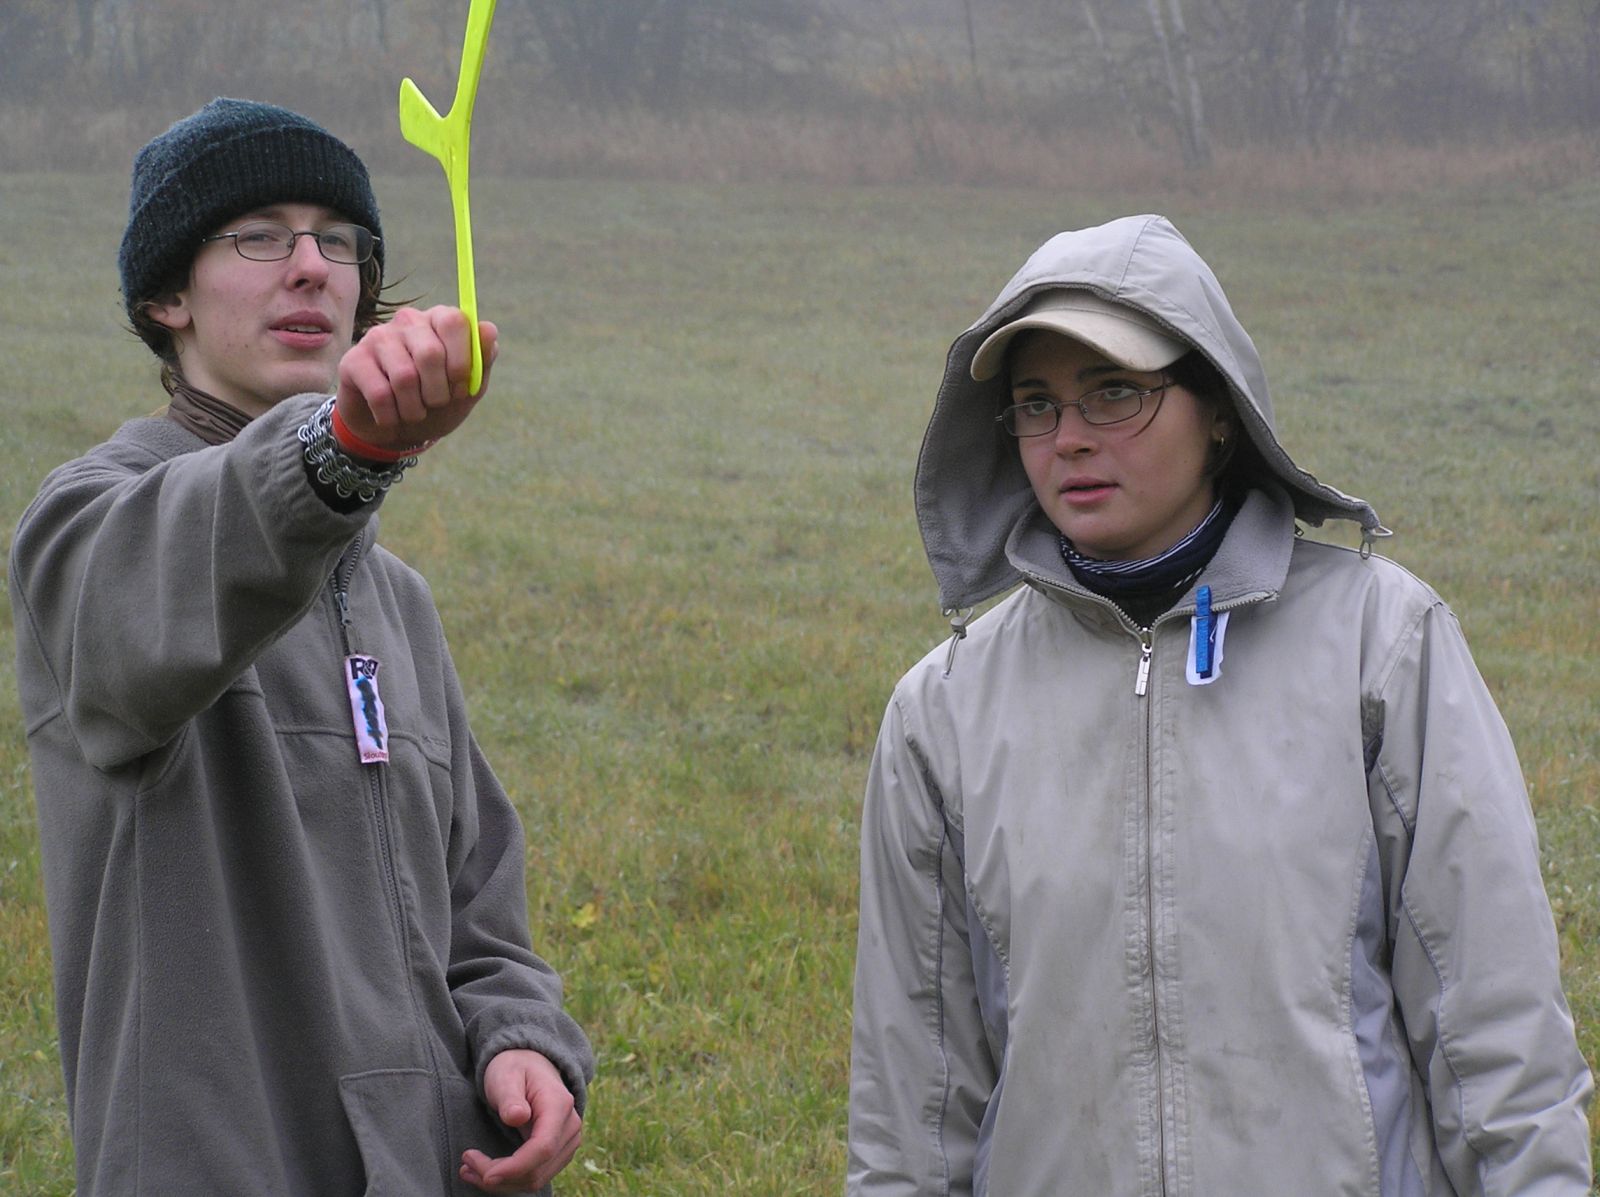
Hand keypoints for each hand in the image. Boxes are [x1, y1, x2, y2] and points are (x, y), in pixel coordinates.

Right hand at [334, 305, 498, 451]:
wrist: (395, 429)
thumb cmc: (435, 402)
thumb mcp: (468, 389)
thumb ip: (482, 361)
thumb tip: (488, 329)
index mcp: (439, 321)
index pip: (454, 322)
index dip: (461, 362)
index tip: (462, 388)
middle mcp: (408, 321)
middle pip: (430, 354)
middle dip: (439, 393)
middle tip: (436, 405)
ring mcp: (378, 337)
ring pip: (404, 377)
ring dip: (414, 409)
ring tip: (414, 414)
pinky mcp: (353, 360)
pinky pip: (379, 393)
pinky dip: (391, 416)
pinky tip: (391, 417)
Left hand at [460, 1050, 582, 1193]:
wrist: (530, 1064)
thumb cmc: (515, 1067)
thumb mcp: (506, 1075)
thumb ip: (510, 1096)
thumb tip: (517, 1117)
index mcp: (559, 1106)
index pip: (543, 1148)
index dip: (515, 1167)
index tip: (486, 1174)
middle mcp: (569, 1127)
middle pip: (537, 1170)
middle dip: (500, 1177)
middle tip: (466, 1165)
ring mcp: (566, 1143)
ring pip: (535, 1180)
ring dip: (502, 1183)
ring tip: (469, 1170)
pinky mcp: (557, 1153)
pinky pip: (534, 1176)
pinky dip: (509, 1180)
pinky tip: (485, 1172)